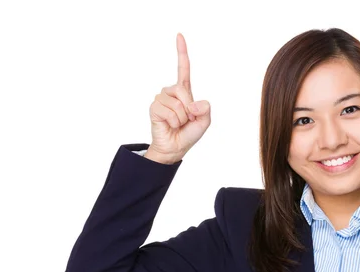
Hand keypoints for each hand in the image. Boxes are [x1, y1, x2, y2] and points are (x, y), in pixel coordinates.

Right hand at [147, 33, 210, 162]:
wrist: (175, 147)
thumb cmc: (188, 133)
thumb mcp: (204, 122)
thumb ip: (205, 110)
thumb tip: (194, 104)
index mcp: (185, 92)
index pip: (183, 69)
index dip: (182, 52)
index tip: (179, 36)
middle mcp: (172, 92)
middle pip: (183, 91)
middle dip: (189, 109)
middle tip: (187, 120)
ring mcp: (161, 98)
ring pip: (177, 103)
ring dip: (181, 117)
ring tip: (178, 123)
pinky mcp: (154, 107)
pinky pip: (168, 111)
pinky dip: (173, 121)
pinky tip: (170, 125)